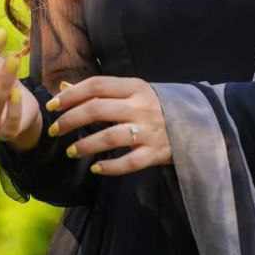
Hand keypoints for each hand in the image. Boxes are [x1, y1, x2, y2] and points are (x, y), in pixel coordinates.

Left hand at [44, 75, 172, 175]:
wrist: (201, 122)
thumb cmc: (158, 106)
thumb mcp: (134, 92)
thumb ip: (101, 90)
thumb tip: (63, 87)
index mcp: (135, 87)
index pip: (96, 85)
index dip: (70, 95)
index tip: (52, 106)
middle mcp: (141, 106)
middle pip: (97, 109)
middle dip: (70, 120)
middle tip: (54, 130)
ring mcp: (149, 130)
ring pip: (109, 136)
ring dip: (86, 145)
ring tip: (71, 152)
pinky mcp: (156, 153)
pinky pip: (129, 162)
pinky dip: (110, 167)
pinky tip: (97, 169)